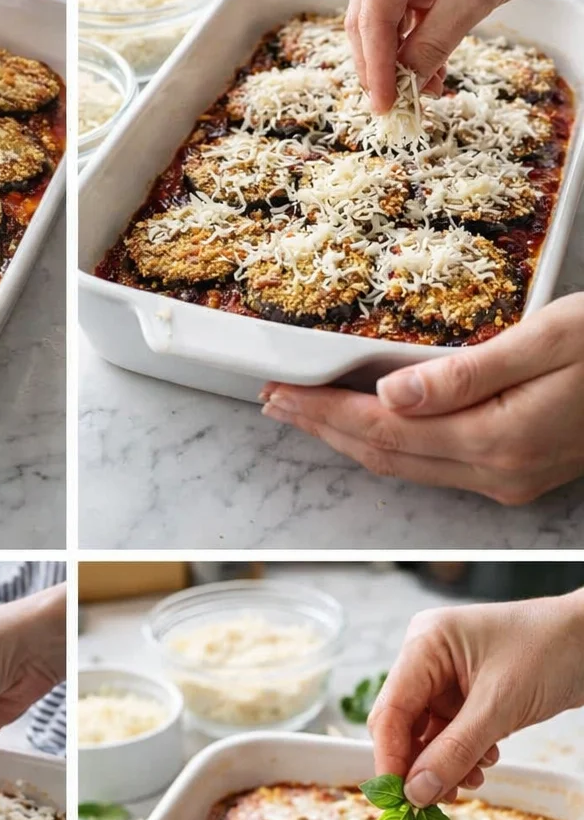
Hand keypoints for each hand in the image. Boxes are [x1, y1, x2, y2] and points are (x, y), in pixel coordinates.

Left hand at [260, 293, 583, 504]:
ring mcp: (507, 481)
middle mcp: (496, 472)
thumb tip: (388, 395)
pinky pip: (432, 467)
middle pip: (382, 458)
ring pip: (403, 468)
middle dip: (321, 430)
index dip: (323, 414)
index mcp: (498, 439)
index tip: (278, 392)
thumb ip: (466, 373)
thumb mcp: (548, 338)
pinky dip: (388, 446)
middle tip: (271, 402)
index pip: (382, 433)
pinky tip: (366, 425)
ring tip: (302, 412)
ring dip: (348, 442)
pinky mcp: (516, 476)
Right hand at [346, 0, 583, 109]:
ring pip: (380, 18)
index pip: (372, 18)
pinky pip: (400, 8)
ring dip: (399, 56)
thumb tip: (404, 86)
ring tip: (422, 88)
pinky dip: (412, 39)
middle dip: (382, 64)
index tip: (385, 107)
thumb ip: (430, 47)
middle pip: (367, 19)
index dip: (377, 69)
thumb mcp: (471, 0)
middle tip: (397, 104)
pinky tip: (429, 66)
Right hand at [367, 590, 583, 806]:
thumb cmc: (553, 650)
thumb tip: (416, 793)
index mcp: (424, 645)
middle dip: (420, 764)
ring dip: (446, 763)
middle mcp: (428, 658)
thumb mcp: (501, 706)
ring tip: (471, 782)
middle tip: (432, 802)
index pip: (391, 709)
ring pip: (428, 733)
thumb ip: (455, 751)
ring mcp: (448, 675)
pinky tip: (484, 763)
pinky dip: (464, 754)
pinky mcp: (468, 692)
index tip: (398, 800)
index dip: (391, 757)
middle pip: (404, 723)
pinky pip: (451, 732)